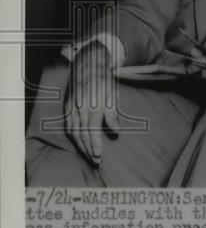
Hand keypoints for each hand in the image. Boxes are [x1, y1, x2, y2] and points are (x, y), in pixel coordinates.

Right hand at [64, 40, 119, 165]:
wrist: (88, 66)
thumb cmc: (104, 81)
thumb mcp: (113, 95)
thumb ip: (113, 115)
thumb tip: (116, 132)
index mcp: (93, 107)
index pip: (93, 131)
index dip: (95, 145)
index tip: (99, 156)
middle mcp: (80, 110)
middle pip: (83, 135)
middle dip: (89, 150)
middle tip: (96, 162)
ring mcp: (72, 109)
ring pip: (74, 133)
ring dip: (81, 146)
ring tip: (89, 156)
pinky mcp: (67, 108)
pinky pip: (69, 126)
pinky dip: (74, 137)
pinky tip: (79, 143)